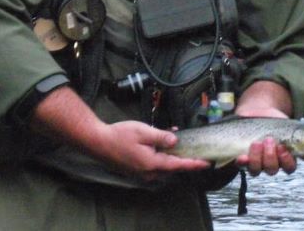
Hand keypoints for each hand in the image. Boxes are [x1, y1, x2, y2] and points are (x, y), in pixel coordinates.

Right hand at [91, 120, 209, 180]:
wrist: (97, 142)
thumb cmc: (119, 135)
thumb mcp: (144, 131)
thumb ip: (161, 137)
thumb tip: (175, 140)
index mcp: (152, 164)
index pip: (178, 165)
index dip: (193, 163)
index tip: (206, 163)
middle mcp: (148, 172)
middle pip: (170, 166)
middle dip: (181, 156)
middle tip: (191, 146)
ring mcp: (140, 173)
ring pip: (161, 165)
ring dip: (168, 154)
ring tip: (173, 138)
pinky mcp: (135, 169)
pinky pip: (152, 164)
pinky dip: (158, 155)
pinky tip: (158, 142)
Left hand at [233, 81, 299, 175]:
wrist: (259, 111)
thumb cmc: (278, 122)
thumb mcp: (293, 127)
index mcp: (286, 158)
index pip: (289, 167)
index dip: (287, 160)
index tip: (284, 147)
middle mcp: (272, 163)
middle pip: (273, 169)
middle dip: (271, 157)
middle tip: (270, 140)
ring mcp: (257, 161)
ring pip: (258, 169)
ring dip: (258, 157)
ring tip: (257, 142)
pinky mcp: (244, 156)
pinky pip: (243, 165)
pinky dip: (243, 162)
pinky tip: (242, 156)